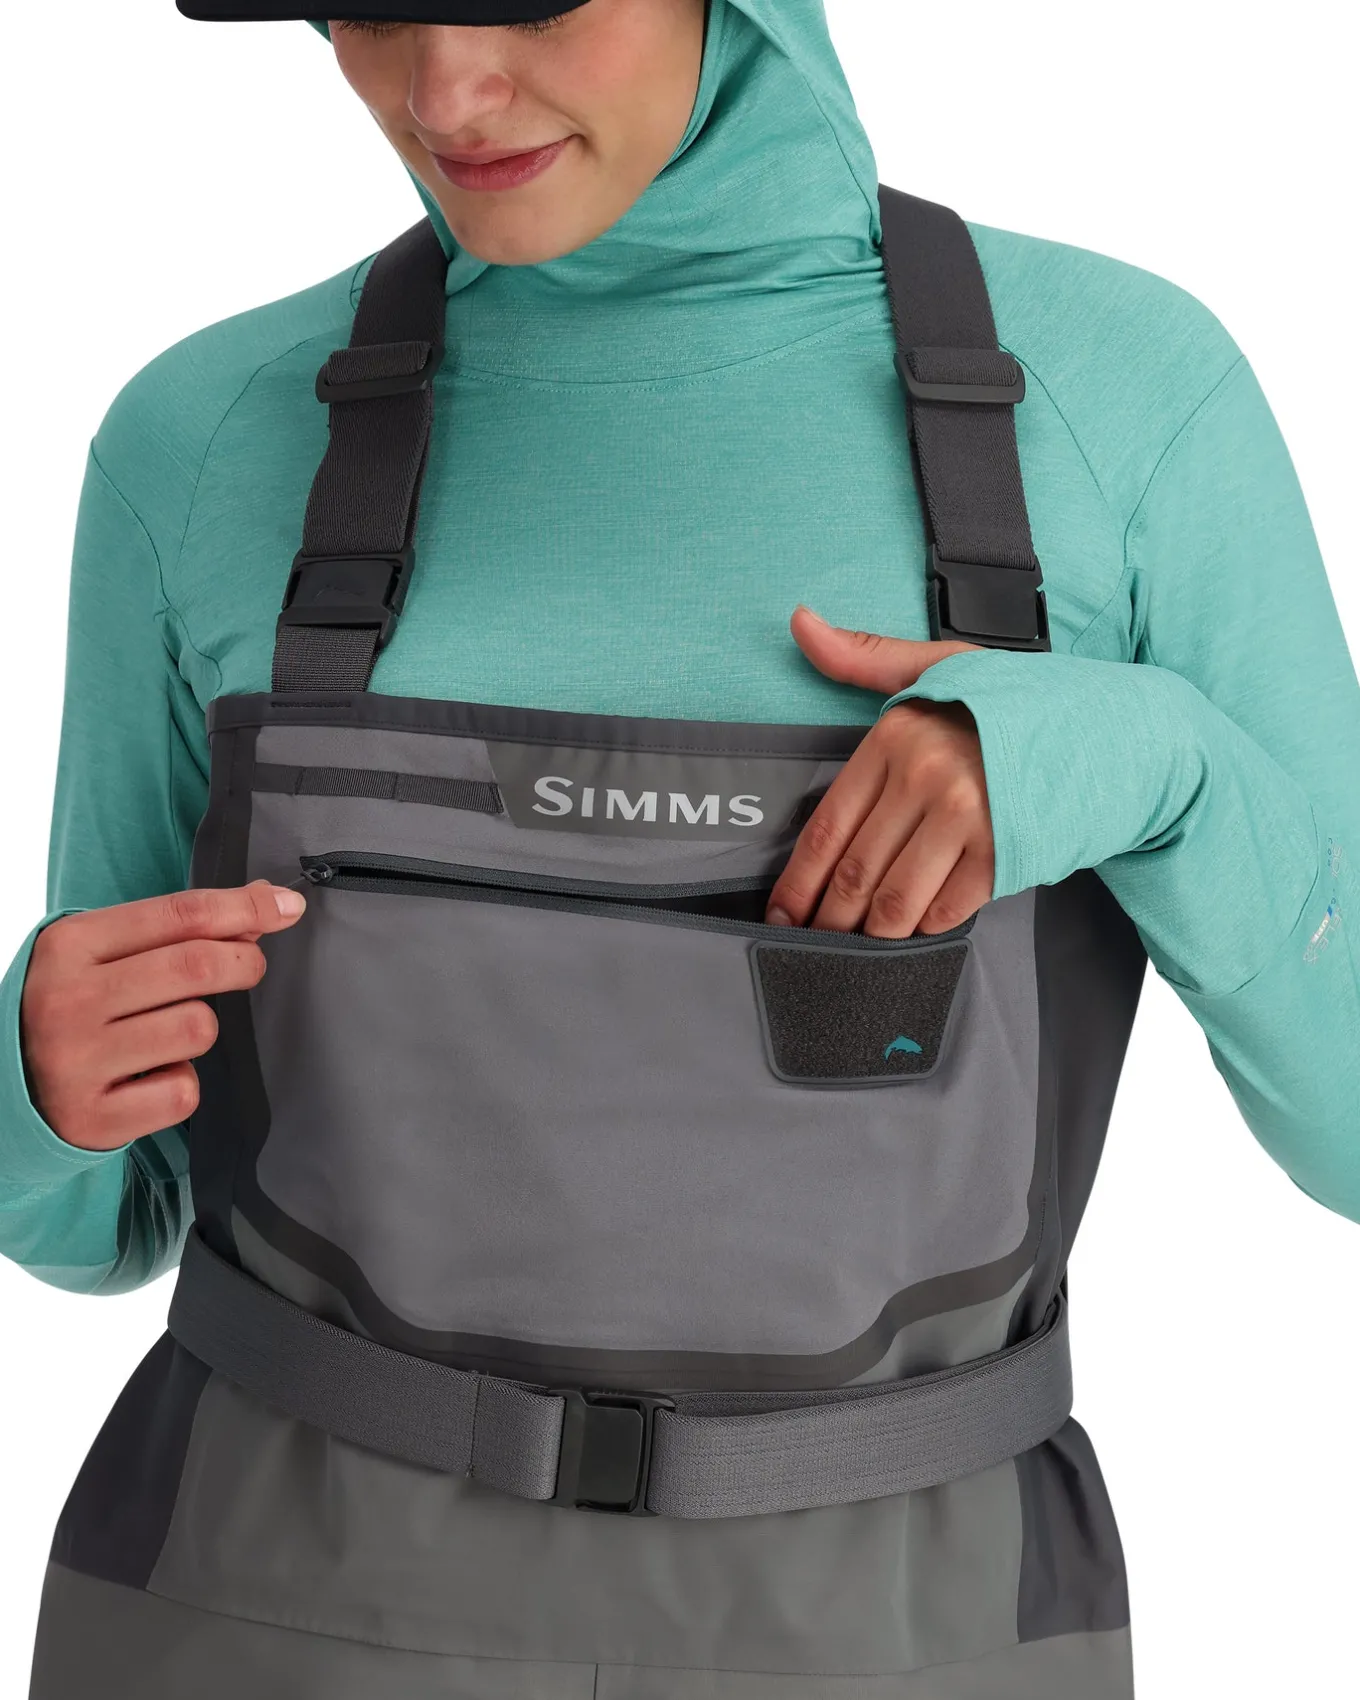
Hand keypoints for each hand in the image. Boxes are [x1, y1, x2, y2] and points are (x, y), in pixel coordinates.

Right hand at [19, 881, 307, 1151]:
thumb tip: (273, 901)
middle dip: (243, 963)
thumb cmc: (74, 1007)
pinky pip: (183, 1091)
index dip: (246, 908)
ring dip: (200, 1029)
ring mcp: (76, 1061)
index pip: (180, 914)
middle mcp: (67, 1000)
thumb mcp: (104, 952)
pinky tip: (147, 1080)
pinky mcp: (93, 1117)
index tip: (286, 907)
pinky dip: (180, 1085)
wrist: (9, 1085)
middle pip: (197, 966)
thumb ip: (177, 927)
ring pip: (197, 1028)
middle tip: (247, 967)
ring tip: (164, 1035)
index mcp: (69, 945)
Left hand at [766, 607, 991, 937]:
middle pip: (855, 872)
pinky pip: (946, 910)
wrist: (1115, 729)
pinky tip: (913, 932)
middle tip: (811, 944)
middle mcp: (928, 777)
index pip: (828, 826)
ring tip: (854, 951)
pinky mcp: (1006, 853)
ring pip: (895, 902)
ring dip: (869, 936)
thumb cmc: (1020, 702)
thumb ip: (864, 658)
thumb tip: (800, 623)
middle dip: (826, 921)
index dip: (797, 882)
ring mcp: (969, 818)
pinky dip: (924, 928)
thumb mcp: (939, 666)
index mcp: (898, 736)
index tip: (780, 914)